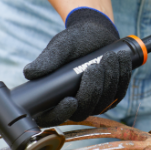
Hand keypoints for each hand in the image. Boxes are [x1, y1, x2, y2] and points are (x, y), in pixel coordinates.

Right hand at [23, 7, 131, 126]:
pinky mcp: (112, 97)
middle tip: (95, 67)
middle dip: (92, 90)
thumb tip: (29, 73)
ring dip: (109, 79)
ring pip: (103, 102)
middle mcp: (75, 105)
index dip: (61, 114)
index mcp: (54, 98)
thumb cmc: (73, 42)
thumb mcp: (60, 47)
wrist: (95, 32)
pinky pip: (119, 92)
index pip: (53, 117)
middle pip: (83, 111)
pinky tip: (119, 59)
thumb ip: (47, 60)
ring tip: (109, 56)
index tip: (70, 100)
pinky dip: (121, 75)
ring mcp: (95, 103)